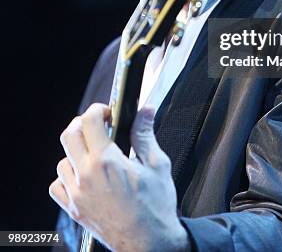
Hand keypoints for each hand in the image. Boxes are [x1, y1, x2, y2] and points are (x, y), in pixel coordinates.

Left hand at [49, 103, 189, 251]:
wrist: (149, 243)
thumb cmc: (155, 208)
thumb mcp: (157, 164)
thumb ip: (145, 134)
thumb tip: (145, 111)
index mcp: (107, 162)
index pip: (89, 121)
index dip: (99, 110)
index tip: (108, 112)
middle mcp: (87, 176)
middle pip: (69, 134)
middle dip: (84, 124)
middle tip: (99, 126)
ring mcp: (77, 194)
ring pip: (62, 159)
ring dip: (76, 150)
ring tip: (95, 153)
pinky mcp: (74, 209)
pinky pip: (58, 185)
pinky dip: (67, 176)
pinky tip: (83, 176)